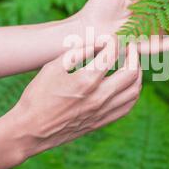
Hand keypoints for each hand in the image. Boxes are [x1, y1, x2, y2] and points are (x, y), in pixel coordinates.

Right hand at [10, 40, 141, 158]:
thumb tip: (98, 42)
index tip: (111, 38)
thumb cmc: (38, 95)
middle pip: (131, 72)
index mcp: (86, 80)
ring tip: (132, 65)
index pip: (112, 54)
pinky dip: (132, 92)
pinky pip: (127, 106)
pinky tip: (127, 85)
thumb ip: (78, 52)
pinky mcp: (101, 122)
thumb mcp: (53, 66)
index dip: (114, 42)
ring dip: (137, 74)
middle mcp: (99, 97)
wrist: (31, 130)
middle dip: (134, 55)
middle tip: (130, 48)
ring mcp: (102, 112)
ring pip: (134, 91)